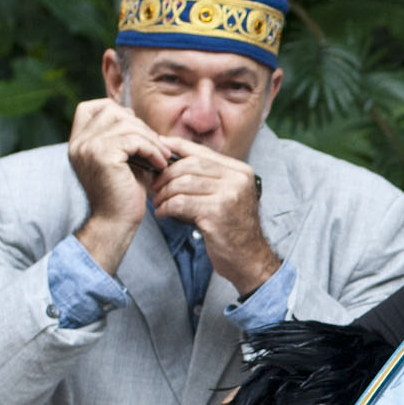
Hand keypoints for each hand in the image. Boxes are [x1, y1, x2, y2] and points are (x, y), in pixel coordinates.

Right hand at [66, 97, 168, 269]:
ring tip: (163, 156)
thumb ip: (121, 135)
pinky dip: (152, 149)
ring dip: (151, 139)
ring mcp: (87, 147)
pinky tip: (160, 164)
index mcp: (78, 142)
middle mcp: (78, 142)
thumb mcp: (120, 158)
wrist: (115, 223)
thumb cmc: (123, 193)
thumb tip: (129, 110)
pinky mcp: (102, 156)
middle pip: (112, 110)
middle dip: (140, 126)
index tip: (137, 130)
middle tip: (158, 147)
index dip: (115, 111)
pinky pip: (134, 140)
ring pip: (126, 123)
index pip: (90, 107)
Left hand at [145, 143, 281, 298]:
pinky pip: (180, 203)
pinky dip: (166, 208)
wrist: (249, 258)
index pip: (202, 152)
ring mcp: (228, 196)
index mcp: (240, 171)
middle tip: (155, 187)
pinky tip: (162, 213)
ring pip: (183, 183)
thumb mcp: (226, 196)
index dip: (177, 147)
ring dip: (164, 193)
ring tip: (158, 203)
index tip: (159, 146)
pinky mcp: (216, 214)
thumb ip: (208, 177)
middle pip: (190, 165)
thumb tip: (174, 159)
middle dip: (166, 175)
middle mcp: (237, 180)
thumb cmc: (232, 228)